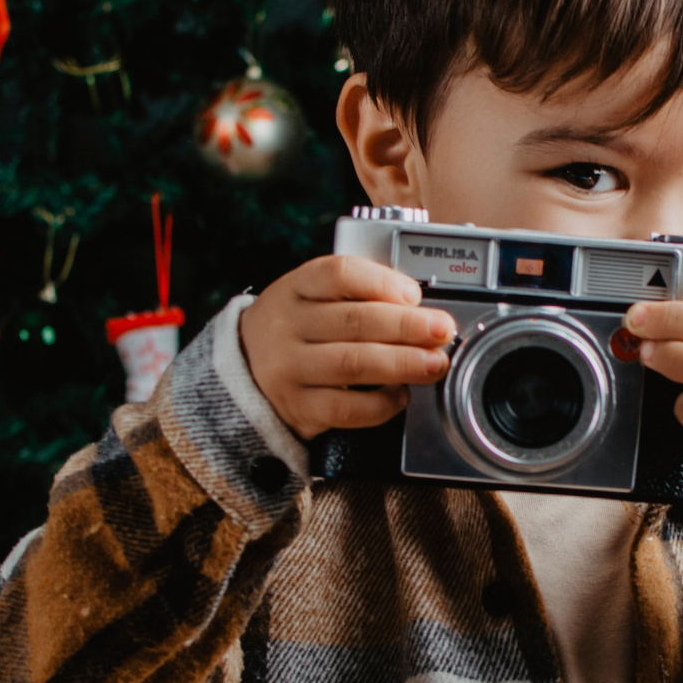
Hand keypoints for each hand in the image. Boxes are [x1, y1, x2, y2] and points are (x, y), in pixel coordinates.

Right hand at [238, 255, 451, 438]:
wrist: (241, 372)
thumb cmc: (295, 329)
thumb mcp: (311, 298)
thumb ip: (357, 297)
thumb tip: (418, 308)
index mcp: (296, 288)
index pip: (339, 274)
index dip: (382, 282)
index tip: (414, 293)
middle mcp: (288, 326)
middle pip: (355, 321)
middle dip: (408, 326)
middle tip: (442, 330)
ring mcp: (289, 368)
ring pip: (353, 364)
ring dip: (402, 363)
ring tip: (434, 364)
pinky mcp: (298, 407)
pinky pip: (345, 408)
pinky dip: (380, 404)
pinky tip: (400, 395)